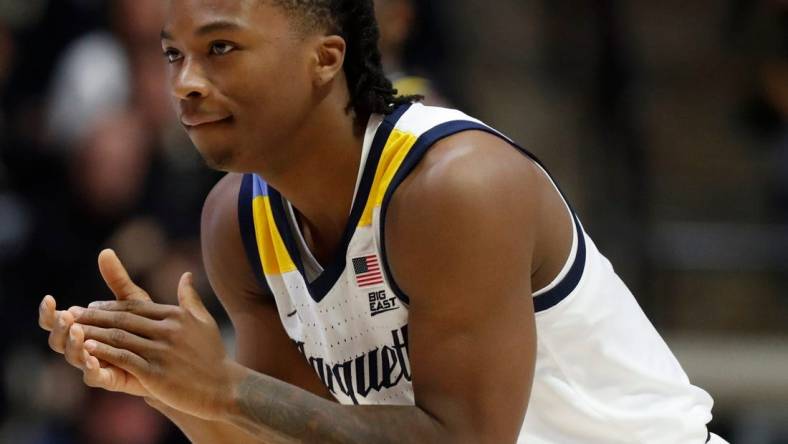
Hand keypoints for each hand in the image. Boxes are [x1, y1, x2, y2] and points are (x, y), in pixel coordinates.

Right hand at [38, 249, 150, 396]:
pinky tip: (92, 357)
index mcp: (86, 328)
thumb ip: (118, 280)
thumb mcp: (133, 301)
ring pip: (73, 358)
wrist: (174, 356)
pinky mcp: (111, 379)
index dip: (49, 312)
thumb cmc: (149, 328)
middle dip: (58, 328)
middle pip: (58, 341)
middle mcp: (86, 346)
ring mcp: (97, 363)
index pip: (58, 319)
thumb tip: (105, 251)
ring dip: (72, 345)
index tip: (49, 299)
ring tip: (76, 331)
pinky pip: (94, 376)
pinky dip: (90, 367)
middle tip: (65, 317)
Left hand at [73, 272, 238, 420]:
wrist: (224, 388)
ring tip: (73, 330)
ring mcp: (162, 351)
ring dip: (93, 332)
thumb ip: (190, 298)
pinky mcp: (156, 372)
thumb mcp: (204, 321)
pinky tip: (89, 349)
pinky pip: (124, 358)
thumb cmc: (213, 355)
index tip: (90, 306)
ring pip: (120, 337)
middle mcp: (168, 330)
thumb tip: (186, 275)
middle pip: (123, 319)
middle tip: (72, 314)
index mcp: (176, 316)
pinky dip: (105, 352)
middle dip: (94, 316)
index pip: (136, 306)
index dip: (110, 306)